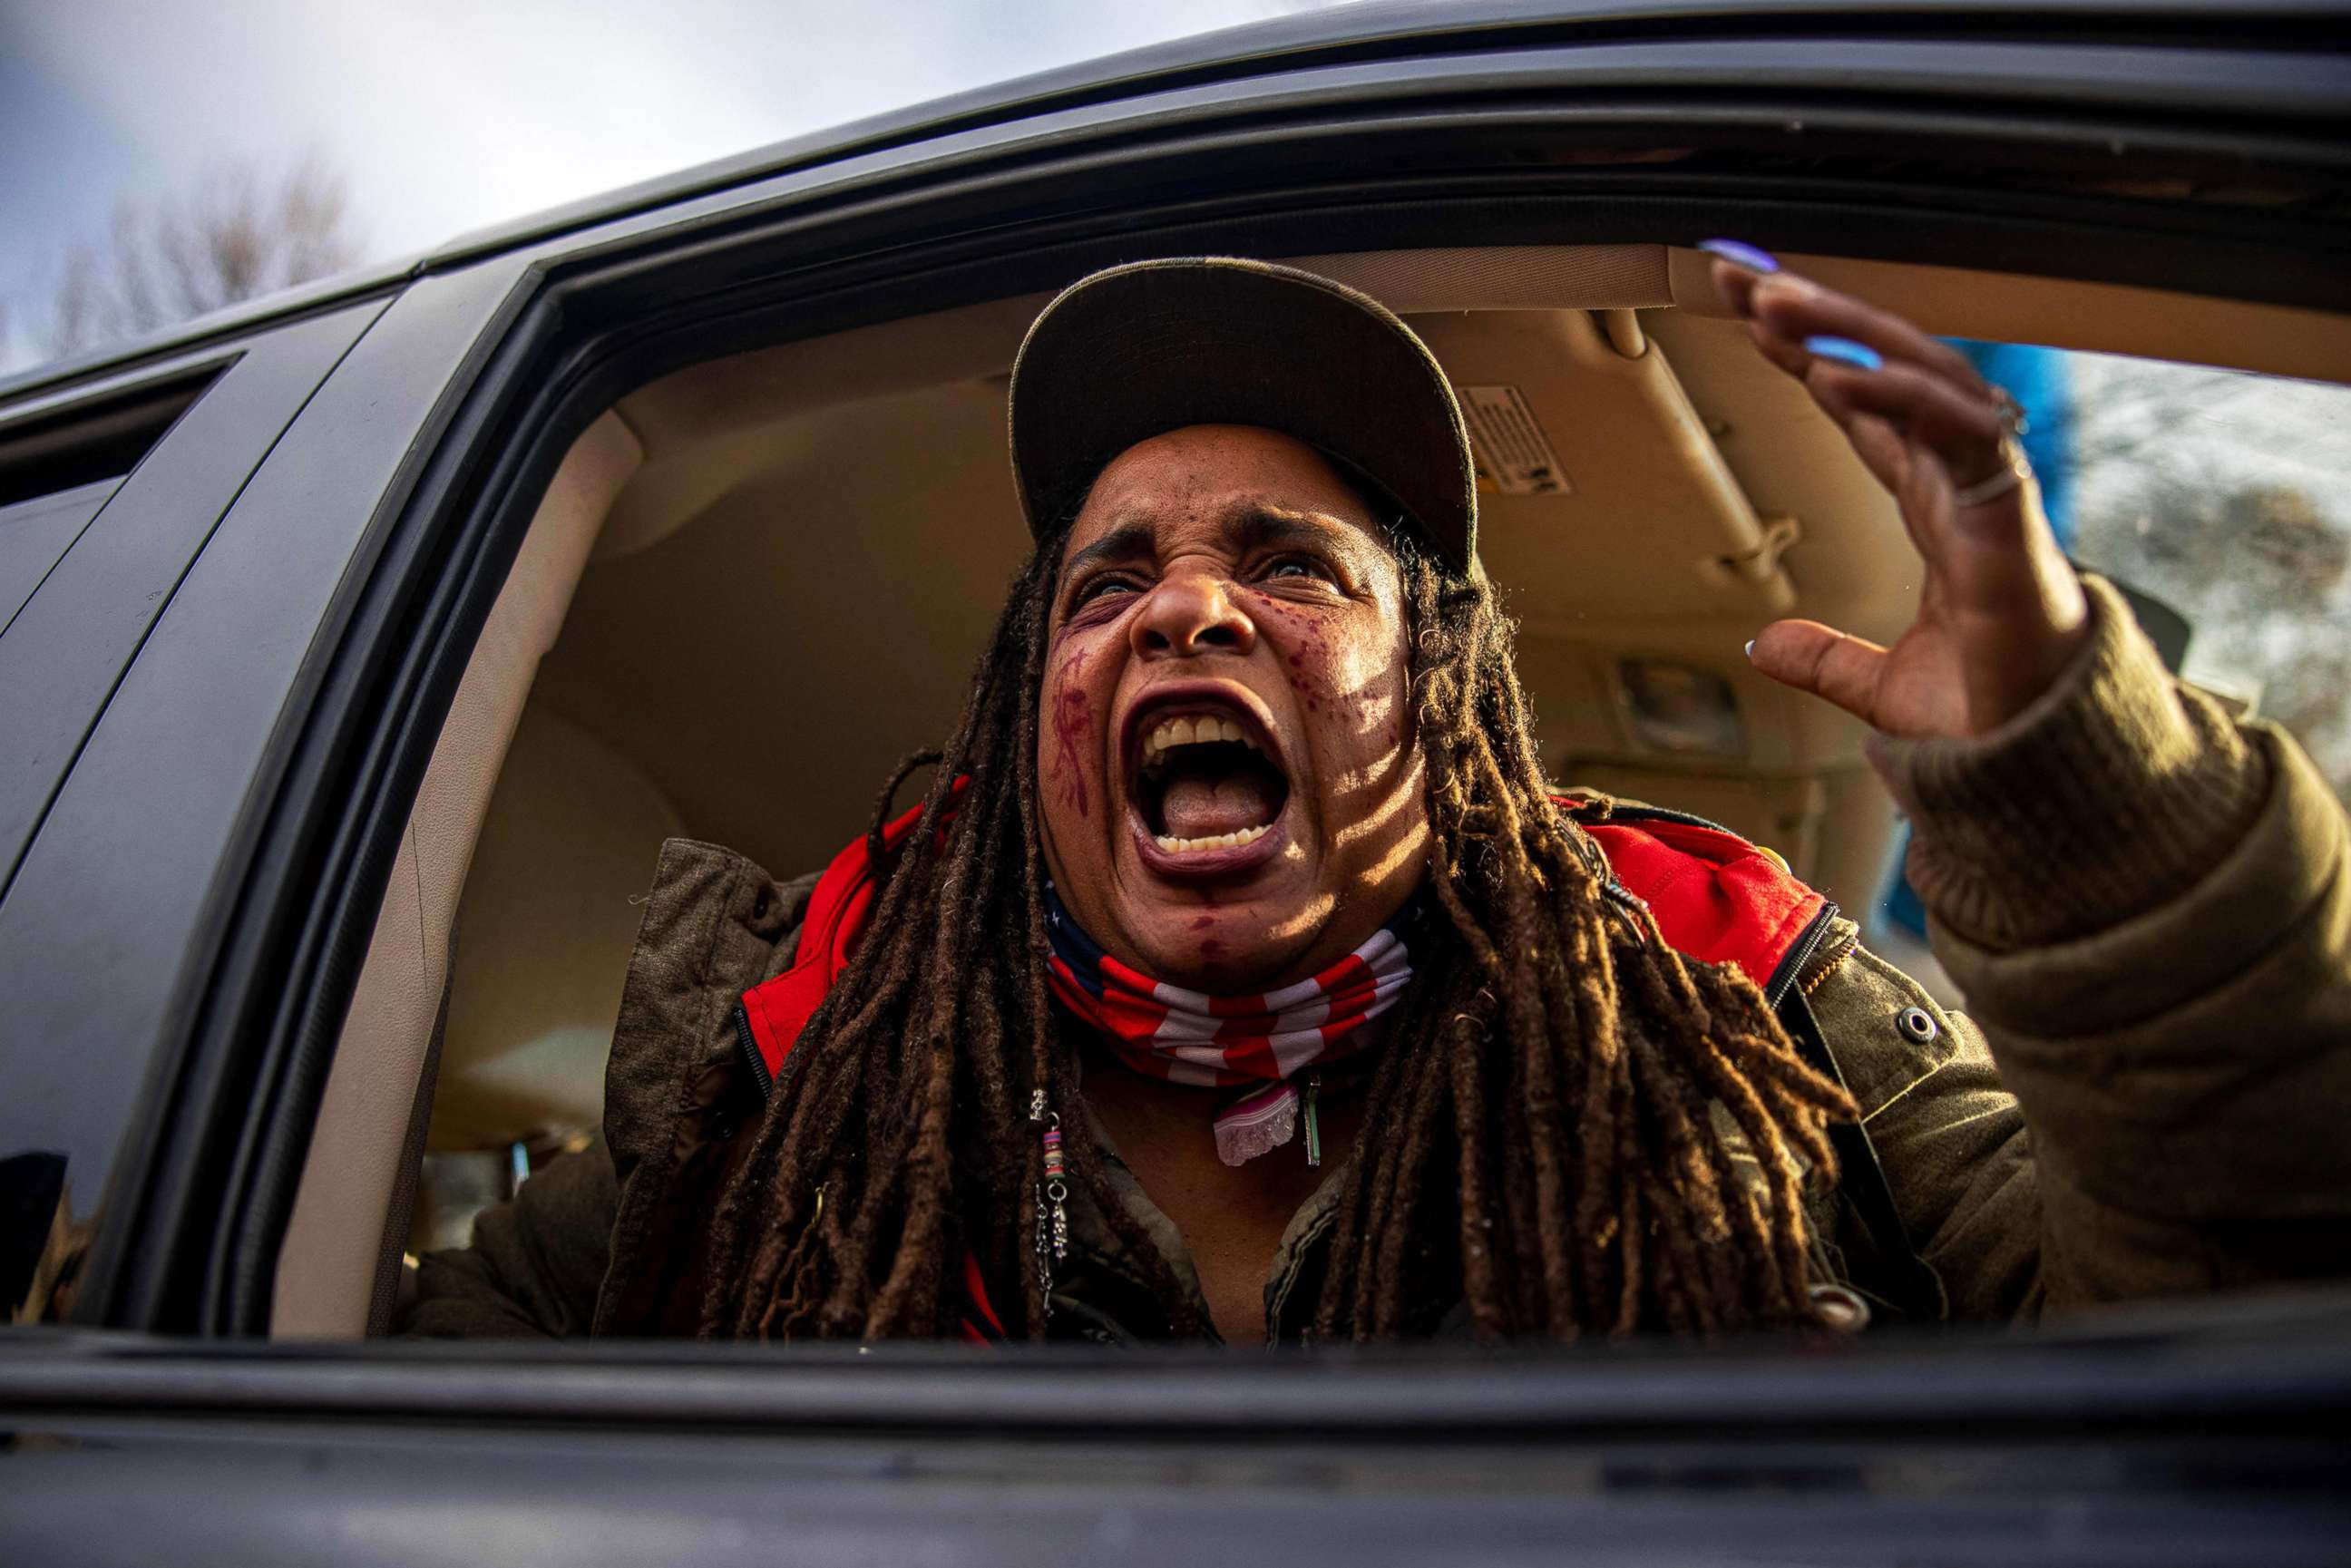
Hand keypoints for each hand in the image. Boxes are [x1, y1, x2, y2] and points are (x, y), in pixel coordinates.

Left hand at [1703, 243, 2089, 739]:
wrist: (2036, 768)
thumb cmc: (1985, 717)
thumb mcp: (1877, 685)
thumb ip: (1822, 657)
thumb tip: (1762, 645)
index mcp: (1935, 504)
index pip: (1865, 405)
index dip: (1811, 355)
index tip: (1750, 315)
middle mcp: (1961, 480)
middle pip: (1884, 368)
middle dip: (1815, 316)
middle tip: (1739, 276)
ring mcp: (1987, 489)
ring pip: (1919, 376)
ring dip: (1845, 333)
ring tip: (1772, 303)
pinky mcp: (2006, 514)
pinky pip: (1954, 431)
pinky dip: (1894, 397)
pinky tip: (1834, 373)